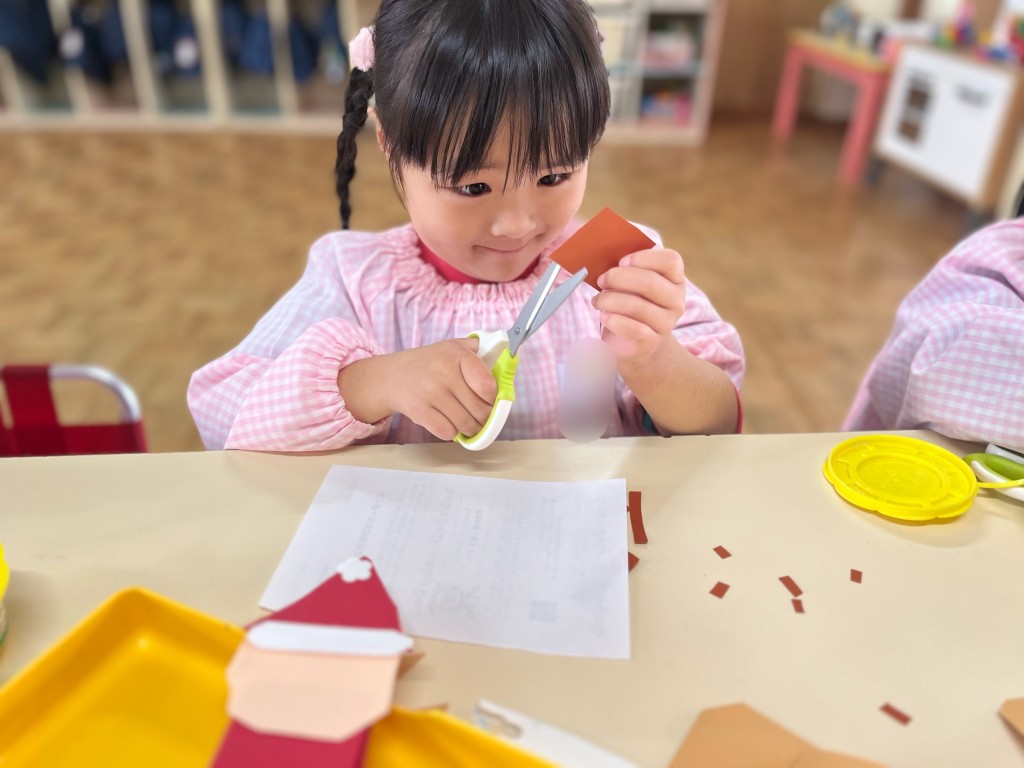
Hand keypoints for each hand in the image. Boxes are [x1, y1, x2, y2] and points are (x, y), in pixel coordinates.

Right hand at [382, 339, 496, 440]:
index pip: (488, 386)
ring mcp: (431, 393)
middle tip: (482, 418)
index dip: (493, 398)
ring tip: (468, 423)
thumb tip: (506, 357)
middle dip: (484, 418)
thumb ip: (479, 350)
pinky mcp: (419, 411)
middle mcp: (444, 373)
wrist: (391, 376)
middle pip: (480, 410)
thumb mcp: (452, 347)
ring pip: (466, 424)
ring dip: (471, 428)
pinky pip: (447, 432)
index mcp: (457, 355)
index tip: (490, 400)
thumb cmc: (428, 363)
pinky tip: (448, 422)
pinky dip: (451, 432)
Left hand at [591, 248, 685, 363]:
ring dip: (610, 300)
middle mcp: (676, 301)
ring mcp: (666, 323)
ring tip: (597, 300)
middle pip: (651, 282)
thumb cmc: (631, 302)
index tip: (621, 261)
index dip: (644, 258)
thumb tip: (603, 257)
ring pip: (638, 306)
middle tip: (602, 280)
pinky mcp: (651, 342)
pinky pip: (633, 329)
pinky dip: (614, 321)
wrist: (635, 340)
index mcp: (675, 279)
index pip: (670, 261)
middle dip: (619, 278)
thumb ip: (626, 268)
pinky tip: (604, 317)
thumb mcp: (632, 283)